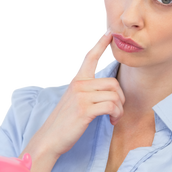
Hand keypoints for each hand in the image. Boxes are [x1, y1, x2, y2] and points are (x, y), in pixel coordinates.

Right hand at [31, 31, 124, 157]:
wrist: (50, 139)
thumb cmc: (64, 123)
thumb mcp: (73, 101)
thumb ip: (85, 91)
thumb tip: (104, 90)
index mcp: (77, 81)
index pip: (89, 57)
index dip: (100, 44)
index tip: (108, 32)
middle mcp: (79, 85)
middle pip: (113, 83)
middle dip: (121, 99)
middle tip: (116, 111)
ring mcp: (81, 97)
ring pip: (114, 95)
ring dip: (119, 109)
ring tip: (113, 117)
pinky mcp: (85, 110)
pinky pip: (111, 106)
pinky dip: (116, 115)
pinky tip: (111, 121)